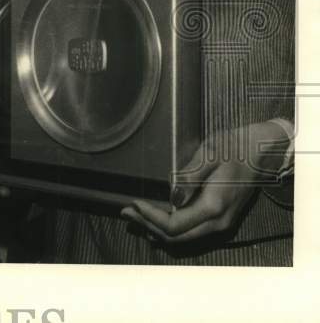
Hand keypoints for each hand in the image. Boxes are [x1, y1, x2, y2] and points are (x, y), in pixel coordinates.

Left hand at [121, 121, 289, 243]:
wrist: (261, 152)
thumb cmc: (234, 148)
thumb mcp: (209, 155)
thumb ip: (189, 177)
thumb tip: (172, 197)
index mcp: (214, 206)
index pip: (174, 225)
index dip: (150, 217)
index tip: (134, 202)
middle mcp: (218, 222)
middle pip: (176, 237)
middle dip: (148, 226)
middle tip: (126, 212)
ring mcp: (221, 224)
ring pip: (183, 238)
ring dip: (157, 230)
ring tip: (135, 217)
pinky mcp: (221, 221)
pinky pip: (192, 233)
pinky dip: (171, 230)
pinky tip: (156, 221)